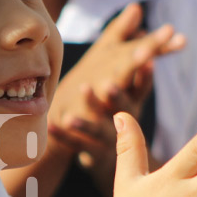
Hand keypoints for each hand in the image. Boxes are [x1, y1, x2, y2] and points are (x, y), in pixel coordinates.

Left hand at [50, 72, 153, 196]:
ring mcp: (111, 140)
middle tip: (108, 85)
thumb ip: (137, 72)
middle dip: (117, 98)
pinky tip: (50, 126)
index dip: (145, 76)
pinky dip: (62, 136)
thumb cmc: (118, 116)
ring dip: (85, 124)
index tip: (147, 61)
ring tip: (69, 118)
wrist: (115, 161)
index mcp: (134, 104)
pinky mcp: (95, 154)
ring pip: (99, 132)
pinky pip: (76, 144)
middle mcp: (126, 123)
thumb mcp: (132, 96)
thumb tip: (146, 36)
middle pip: (124, 110)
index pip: (142, 88)